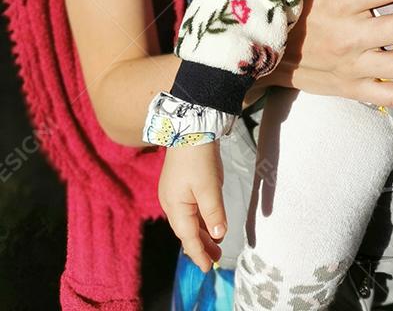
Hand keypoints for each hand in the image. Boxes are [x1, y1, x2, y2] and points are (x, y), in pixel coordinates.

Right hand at [158, 141, 225, 272]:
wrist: (190, 127)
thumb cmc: (198, 158)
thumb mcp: (210, 187)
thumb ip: (214, 213)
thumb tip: (218, 235)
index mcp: (175, 206)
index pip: (188, 237)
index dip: (199, 253)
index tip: (207, 268)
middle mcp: (171, 203)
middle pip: (187, 231)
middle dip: (201, 245)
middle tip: (215, 259)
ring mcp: (174, 193)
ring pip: (189, 220)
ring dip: (202, 233)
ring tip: (215, 245)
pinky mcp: (180, 184)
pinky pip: (189, 209)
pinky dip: (200, 219)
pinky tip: (209, 224)